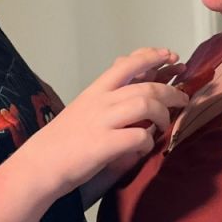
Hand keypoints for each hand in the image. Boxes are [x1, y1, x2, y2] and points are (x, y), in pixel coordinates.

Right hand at [21, 48, 187, 196]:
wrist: (38, 165)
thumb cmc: (61, 142)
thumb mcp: (82, 111)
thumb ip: (106, 102)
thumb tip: (136, 97)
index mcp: (94, 91)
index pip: (128, 64)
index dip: (152, 57)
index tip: (170, 56)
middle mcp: (100, 102)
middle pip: (146, 86)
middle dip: (171, 91)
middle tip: (183, 100)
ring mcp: (102, 122)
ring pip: (147, 104)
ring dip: (162, 115)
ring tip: (163, 126)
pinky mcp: (104, 145)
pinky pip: (139, 136)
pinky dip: (147, 142)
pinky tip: (143, 147)